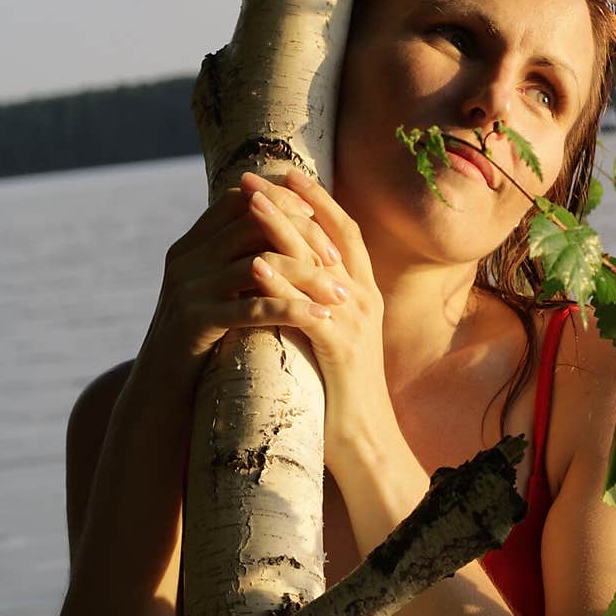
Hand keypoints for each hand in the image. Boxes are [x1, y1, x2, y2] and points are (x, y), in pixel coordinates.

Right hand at [135, 173, 350, 398]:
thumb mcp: (213, 293)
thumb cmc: (197, 341)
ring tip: (342, 294)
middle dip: (301, 235)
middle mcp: (186, 259)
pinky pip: (252, 308)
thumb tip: (284, 235)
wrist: (159, 390)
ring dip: (307, 275)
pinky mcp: (195, 322)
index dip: (279, 201)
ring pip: (258, 264)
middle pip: (252, 223)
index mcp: (190, 246)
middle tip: (336, 258)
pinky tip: (321, 317)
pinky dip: (291, 309)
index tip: (317, 216)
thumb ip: (235, 262)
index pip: (238, 200)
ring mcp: (188, 289)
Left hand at [240, 170, 391, 473]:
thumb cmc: (343, 394)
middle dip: (289, 203)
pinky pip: (308, 308)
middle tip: (251, 178)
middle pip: (327, 236)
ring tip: (249, 204)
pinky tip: (254, 265)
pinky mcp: (340, 349)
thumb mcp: (334, 336)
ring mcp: (355, 323)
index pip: (342, 231)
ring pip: (317, 264)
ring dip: (281, 230)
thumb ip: (321, 304)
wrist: (366, 442)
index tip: (283, 173)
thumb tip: (293, 276)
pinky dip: (281, 283)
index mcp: (363, 293)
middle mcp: (363, 299)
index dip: (315, 199)